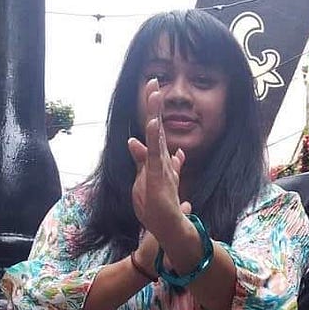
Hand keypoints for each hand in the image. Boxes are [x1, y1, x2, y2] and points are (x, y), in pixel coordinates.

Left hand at [128, 80, 186, 244]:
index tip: (152, 88)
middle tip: (153, 81)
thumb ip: (141, 160)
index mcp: (159, 159)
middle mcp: (163, 160)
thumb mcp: (144, 179)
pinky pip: (155, 155)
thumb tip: (138, 142)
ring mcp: (161, 168)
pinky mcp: (159, 178)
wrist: (170, 228)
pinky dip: (152, 139)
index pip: (154, 131)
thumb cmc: (160, 206)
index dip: (153, 110)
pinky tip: (151, 123)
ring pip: (157, 137)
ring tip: (154, 93)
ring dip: (155, 114)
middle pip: (156, 127)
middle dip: (154, 105)